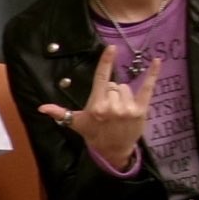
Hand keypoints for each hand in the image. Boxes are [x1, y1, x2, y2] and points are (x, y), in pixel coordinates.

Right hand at [38, 45, 162, 170]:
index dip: (106, 61)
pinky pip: (147, 88)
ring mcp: (128, 108)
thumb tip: (41, 108)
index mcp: (96, 106)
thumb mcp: (77, 123)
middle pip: (114, 85)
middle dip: (111, 93)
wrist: (113, 152)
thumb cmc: (94, 134)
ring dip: (123, 95)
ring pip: (126, 88)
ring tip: (120, 110)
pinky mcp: (141, 110)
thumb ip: (60, 113)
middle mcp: (112, 106)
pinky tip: (157, 61)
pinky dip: (153, 74)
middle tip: (109, 109)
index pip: (101, 78)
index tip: (111, 47)